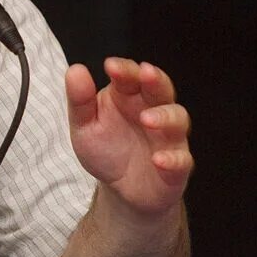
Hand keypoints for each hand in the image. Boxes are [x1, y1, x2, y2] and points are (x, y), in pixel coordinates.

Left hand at [65, 58, 192, 216]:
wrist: (119, 190)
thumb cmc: (105, 149)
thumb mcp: (84, 126)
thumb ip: (80, 100)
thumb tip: (75, 70)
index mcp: (128, 96)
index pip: (130, 76)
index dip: (124, 70)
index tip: (110, 66)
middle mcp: (152, 110)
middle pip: (161, 89)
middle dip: (155, 79)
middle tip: (146, 73)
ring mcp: (168, 137)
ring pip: (178, 119)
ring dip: (165, 117)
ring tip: (147, 119)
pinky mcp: (177, 165)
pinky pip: (182, 159)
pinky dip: (173, 159)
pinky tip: (158, 160)